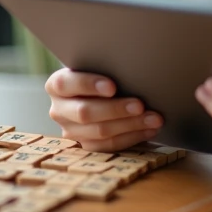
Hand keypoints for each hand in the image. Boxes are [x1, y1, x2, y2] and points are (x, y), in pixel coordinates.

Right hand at [45, 69, 163, 151]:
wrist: (98, 90)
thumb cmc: (101, 71)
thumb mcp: (98, 64)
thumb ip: (106, 65)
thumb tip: (131, 65)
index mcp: (56, 85)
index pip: (66, 84)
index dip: (89, 85)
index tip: (112, 87)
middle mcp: (59, 110)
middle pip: (85, 113)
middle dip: (116, 109)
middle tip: (140, 105)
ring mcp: (70, 131)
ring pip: (100, 132)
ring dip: (131, 125)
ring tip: (154, 119)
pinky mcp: (85, 145)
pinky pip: (109, 146)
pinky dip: (132, 137)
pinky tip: (150, 129)